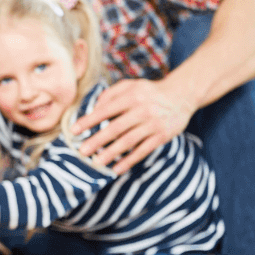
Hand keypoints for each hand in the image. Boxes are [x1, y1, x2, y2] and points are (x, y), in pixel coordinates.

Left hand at [72, 78, 195, 173]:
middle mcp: (142, 110)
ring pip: (128, 141)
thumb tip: (93, 109)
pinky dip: (129, 160)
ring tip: (96, 162)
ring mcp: (153, 124)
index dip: (89, 121)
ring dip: (111, 153)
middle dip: (97, 140)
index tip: (73, 131)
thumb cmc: (148, 92)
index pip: (105, 110)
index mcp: (131, 96)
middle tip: (82, 151)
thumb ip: (110, 94)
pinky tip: (116, 169)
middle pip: (116, 128)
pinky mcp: (162, 136)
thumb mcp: (130, 85)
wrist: (181, 96)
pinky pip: (143, 150)